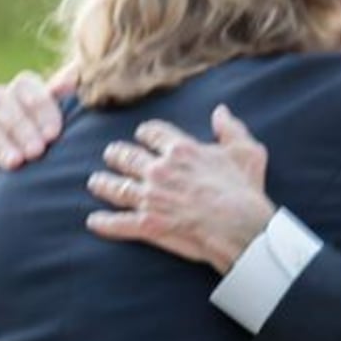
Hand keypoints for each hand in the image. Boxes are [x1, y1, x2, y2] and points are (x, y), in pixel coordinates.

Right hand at [0, 67, 75, 183]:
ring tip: (16, 164)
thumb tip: (73, 80)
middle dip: (22, 130)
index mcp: (24, 86)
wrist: (34, 154)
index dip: (40, 109)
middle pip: (4, 106)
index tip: (54, 134)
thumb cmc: (57, 131)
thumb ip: (70, 96)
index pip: (26, 87)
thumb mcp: (69, 112)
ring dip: (1, 146)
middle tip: (37, 151)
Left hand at [86, 105, 275, 273]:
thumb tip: (220, 112)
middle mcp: (160, 170)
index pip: (153, 133)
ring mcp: (151, 198)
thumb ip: (231, 129)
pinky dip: (104, 223)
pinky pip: (119, 223)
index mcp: (181, 150)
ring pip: (117, 187)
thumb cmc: (244, 191)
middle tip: (111, 154)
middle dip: (117, 155)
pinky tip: (93, 221)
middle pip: (128, 157)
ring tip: (95, 182)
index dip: (145, 133)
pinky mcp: (148, 225)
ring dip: (103, 184)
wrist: (240, 228)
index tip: (141, 135)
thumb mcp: (246, 152)